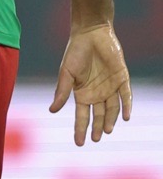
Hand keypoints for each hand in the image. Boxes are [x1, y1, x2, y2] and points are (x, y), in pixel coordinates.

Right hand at [49, 23, 131, 145]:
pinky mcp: (122, 79)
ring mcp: (110, 87)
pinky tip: (125, 117)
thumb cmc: (75, 52)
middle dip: (96, 128)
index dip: (80, 129)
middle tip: (95, 140)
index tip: (79, 143)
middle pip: (98, 116)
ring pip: (112, 109)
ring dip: (110, 120)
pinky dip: (126, 106)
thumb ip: (62, 92)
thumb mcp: (66, 73)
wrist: (91, 34)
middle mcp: (97, 93)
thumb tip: (52, 110)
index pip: (82, 116)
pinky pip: (125, 95)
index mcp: (82, 93)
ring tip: (106, 130)